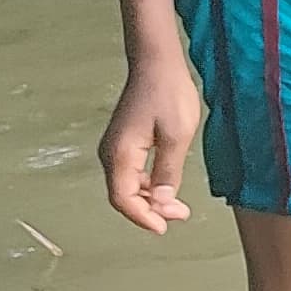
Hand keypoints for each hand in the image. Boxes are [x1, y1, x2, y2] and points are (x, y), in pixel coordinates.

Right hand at [99, 55, 200, 234]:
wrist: (156, 64)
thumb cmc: (168, 95)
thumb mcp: (177, 135)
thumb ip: (168, 171)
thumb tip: (161, 202)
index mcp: (120, 154)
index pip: (123, 199)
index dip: (143, 217)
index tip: (165, 227)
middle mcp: (110, 154)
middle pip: (123, 195)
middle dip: (149, 211)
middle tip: (179, 216)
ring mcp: (115, 148)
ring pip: (126, 186)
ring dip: (149, 199)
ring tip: (177, 207)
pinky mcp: (123, 143)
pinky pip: (130, 173)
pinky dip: (146, 184)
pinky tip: (166, 186)